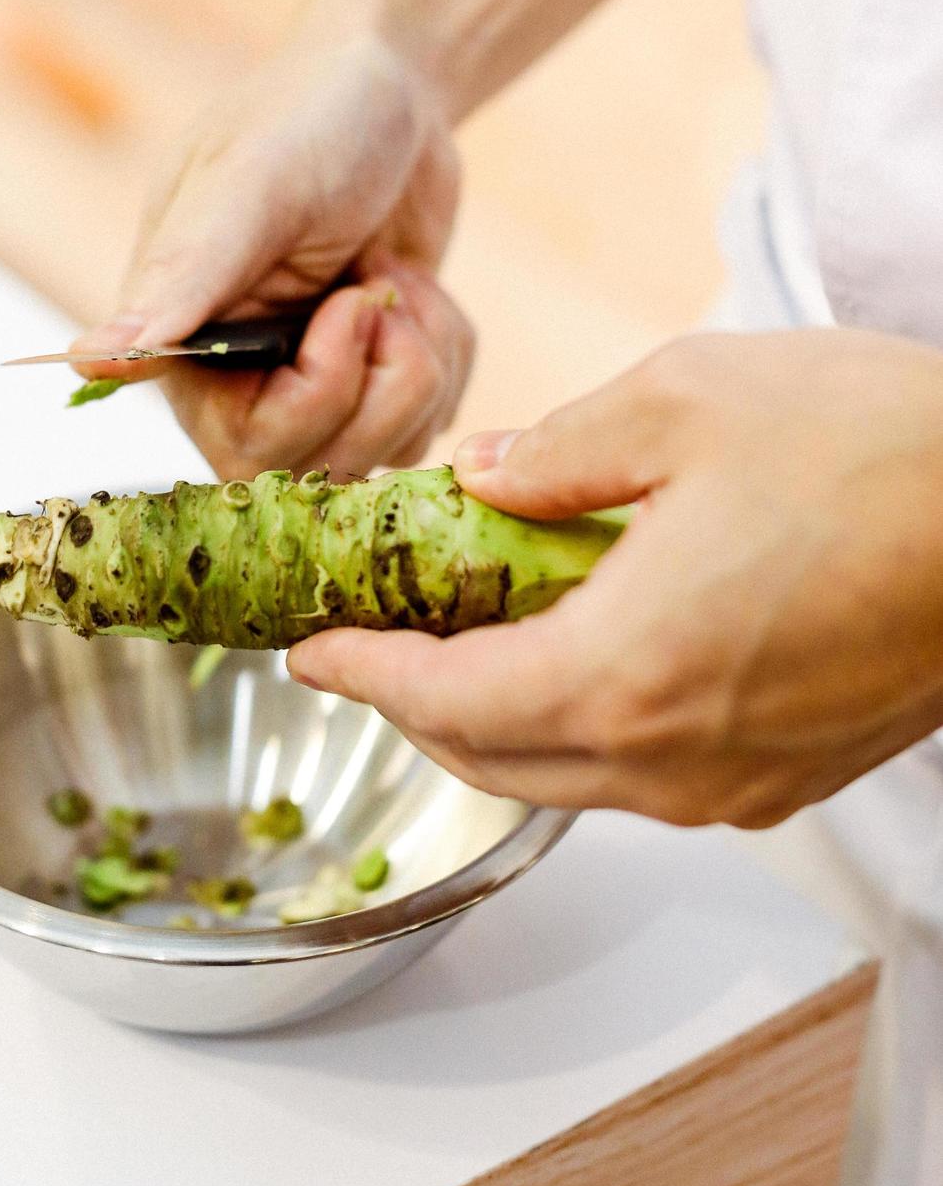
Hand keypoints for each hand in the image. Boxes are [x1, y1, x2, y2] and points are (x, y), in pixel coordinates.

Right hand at [73, 30, 473, 479]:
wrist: (391, 85)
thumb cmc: (308, 116)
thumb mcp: (251, 187)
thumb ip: (181, 278)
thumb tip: (91, 361)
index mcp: (186, 341)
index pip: (243, 450)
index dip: (317, 396)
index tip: (352, 303)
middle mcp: (240, 379)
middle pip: (319, 467)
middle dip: (383, 383)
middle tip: (384, 289)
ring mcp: (313, 383)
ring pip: (383, 452)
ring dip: (423, 361)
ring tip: (396, 274)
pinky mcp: (376, 378)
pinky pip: (430, 423)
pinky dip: (448, 353)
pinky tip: (419, 287)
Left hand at [288, 330, 942, 826]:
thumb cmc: (876, 447)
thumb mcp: (685, 402)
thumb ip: (557, 451)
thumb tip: (481, 478)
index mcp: (626, 670)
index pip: (446, 703)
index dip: (364, 677)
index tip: (309, 650)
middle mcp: (675, 758)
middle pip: (494, 759)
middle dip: (416, 705)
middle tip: (371, 641)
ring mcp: (740, 783)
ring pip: (571, 774)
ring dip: (498, 717)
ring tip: (465, 637)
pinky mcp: (792, 776)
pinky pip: (648, 772)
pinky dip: (582, 723)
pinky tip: (580, 648)